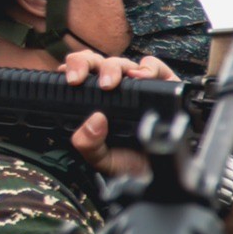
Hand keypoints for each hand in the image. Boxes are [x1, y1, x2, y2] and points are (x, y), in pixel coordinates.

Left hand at [60, 50, 177, 176]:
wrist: (163, 171)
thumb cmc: (133, 161)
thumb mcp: (103, 159)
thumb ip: (89, 144)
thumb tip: (94, 120)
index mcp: (96, 102)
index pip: (80, 76)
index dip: (72, 69)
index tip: (69, 79)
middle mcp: (115, 89)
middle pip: (95, 62)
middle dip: (83, 64)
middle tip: (79, 79)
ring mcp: (138, 85)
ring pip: (120, 62)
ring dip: (112, 68)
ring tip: (110, 84)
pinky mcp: (162, 83)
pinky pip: (153, 65)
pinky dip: (146, 68)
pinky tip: (141, 78)